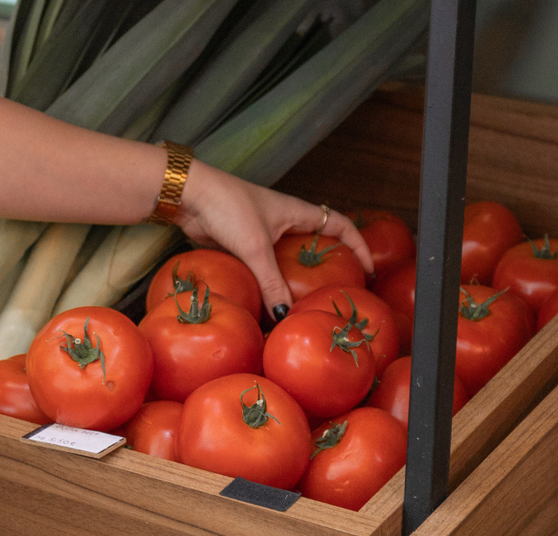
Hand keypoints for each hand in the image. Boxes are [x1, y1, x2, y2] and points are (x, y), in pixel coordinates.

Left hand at [174, 159, 373, 317]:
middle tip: (338, 293)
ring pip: (288, 262)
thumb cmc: (227, 207)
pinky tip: (270, 305)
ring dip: (296, 281)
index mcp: (297, 213)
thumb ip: (273, 284)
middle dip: (329, 268)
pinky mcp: (242, 248)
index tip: (368, 268)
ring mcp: (262, 236)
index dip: (358, 244)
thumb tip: (285, 317)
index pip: (340, 225)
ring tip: (306, 305)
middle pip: (316, 247)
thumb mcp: (256, 248)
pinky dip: (270, 287)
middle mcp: (283, 224)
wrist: (188, 196)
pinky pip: (264, 271)